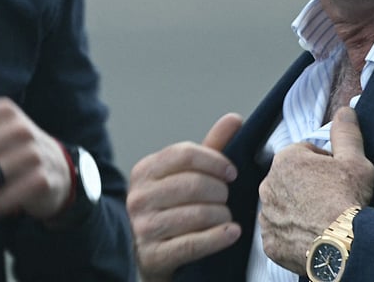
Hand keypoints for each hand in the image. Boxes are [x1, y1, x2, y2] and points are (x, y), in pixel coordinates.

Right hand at [126, 113, 243, 281]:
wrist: (153, 256)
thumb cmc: (173, 210)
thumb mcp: (187, 176)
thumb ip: (210, 148)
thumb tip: (234, 118)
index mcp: (144, 171)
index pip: (184, 154)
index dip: (215, 160)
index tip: (232, 172)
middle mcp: (139, 197)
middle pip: (192, 184)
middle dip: (220, 191)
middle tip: (228, 197)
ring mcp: (143, 227)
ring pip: (196, 214)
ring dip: (222, 215)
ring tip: (227, 217)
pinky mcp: (153, 255)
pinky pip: (193, 244)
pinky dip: (218, 237)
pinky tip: (232, 232)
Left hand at [258, 106, 373, 273]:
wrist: (343, 244)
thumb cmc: (348, 200)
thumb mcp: (355, 160)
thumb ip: (346, 132)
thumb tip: (344, 112)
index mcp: (286, 160)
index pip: (303, 155)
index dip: (323, 165)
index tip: (335, 177)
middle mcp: (269, 185)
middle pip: (290, 180)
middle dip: (307, 186)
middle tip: (330, 199)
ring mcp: (267, 215)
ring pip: (283, 206)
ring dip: (298, 210)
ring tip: (322, 219)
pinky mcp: (270, 242)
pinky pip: (280, 234)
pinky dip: (293, 235)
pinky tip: (312, 236)